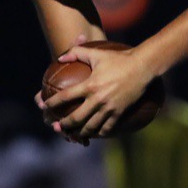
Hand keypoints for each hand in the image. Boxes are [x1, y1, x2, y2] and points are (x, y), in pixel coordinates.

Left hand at [43, 39, 159, 139]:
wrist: (143, 67)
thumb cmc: (119, 58)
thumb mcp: (97, 53)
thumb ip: (76, 52)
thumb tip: (60, 58)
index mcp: (90, 85)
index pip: (65, 96)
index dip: (52, 103)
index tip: (45, 106)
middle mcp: (98, 99)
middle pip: (76, 117)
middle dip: (64, 124)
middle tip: (56, 127)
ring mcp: (109, 108)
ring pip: (91, 126)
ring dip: (79, 132)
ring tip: (72, 135)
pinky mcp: (120, 113)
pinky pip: (107, 128)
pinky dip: (99, 133)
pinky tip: (94, 134)